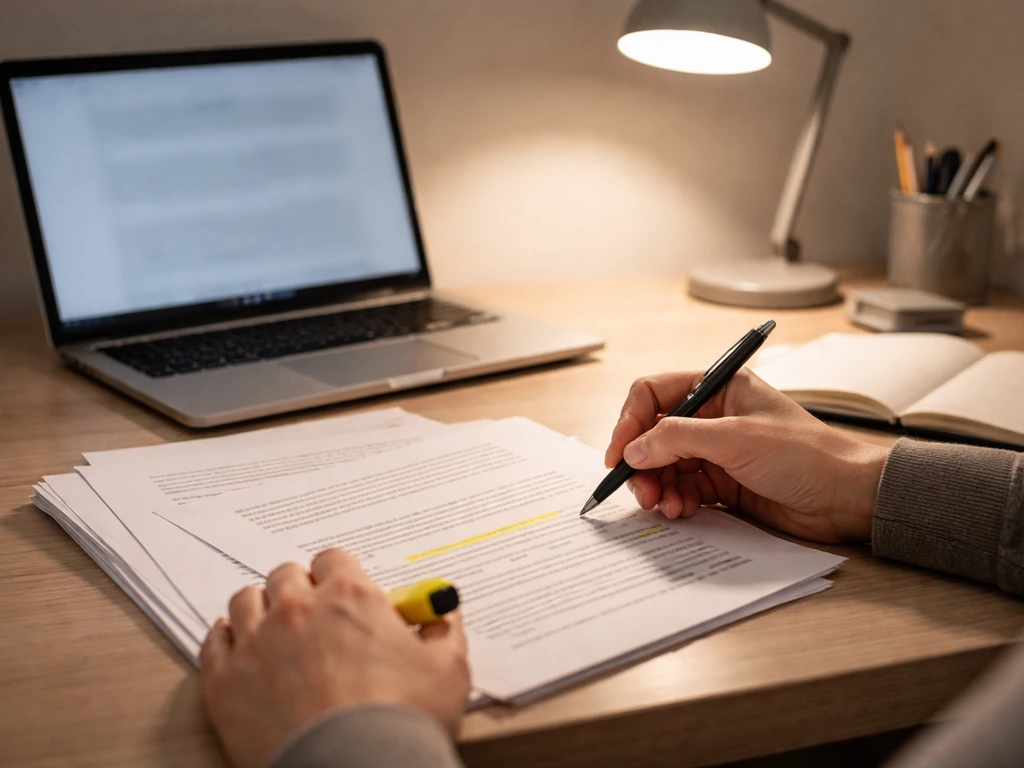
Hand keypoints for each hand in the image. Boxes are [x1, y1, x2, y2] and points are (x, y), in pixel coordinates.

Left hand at [200, 549, 469, 767]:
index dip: (339, 577)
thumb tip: (443, 613)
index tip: (344, 596)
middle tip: (312, 617)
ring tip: (273, 633)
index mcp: (350, 596)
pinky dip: (225, 640)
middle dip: (299, 590)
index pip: (333, 560)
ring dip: (260, 610)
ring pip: (245, 601)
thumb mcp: (448, 669)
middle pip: (286, 576)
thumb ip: (444, 629)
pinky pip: (213, 641)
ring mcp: (256, 642)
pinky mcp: (225, 680)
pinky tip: (238, 649)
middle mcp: (298, 608)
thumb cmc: (402, 721)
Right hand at [605, 368, 889, 542]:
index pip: (654, 394)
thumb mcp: (736, 438)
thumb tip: (632, 449)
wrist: (848, 497)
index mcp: (718, 387)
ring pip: (665, 465)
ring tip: (664, 506)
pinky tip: (681, 511)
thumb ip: (677, 439)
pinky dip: (675, 500)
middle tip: (640, 490)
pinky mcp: (724, 483)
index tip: (619, 455)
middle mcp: (714, 416)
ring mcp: (718, 451)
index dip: (630, 422)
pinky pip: (683, 489)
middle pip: (654, 434)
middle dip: (642, 462)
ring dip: (657, 486)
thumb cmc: (808, 455)